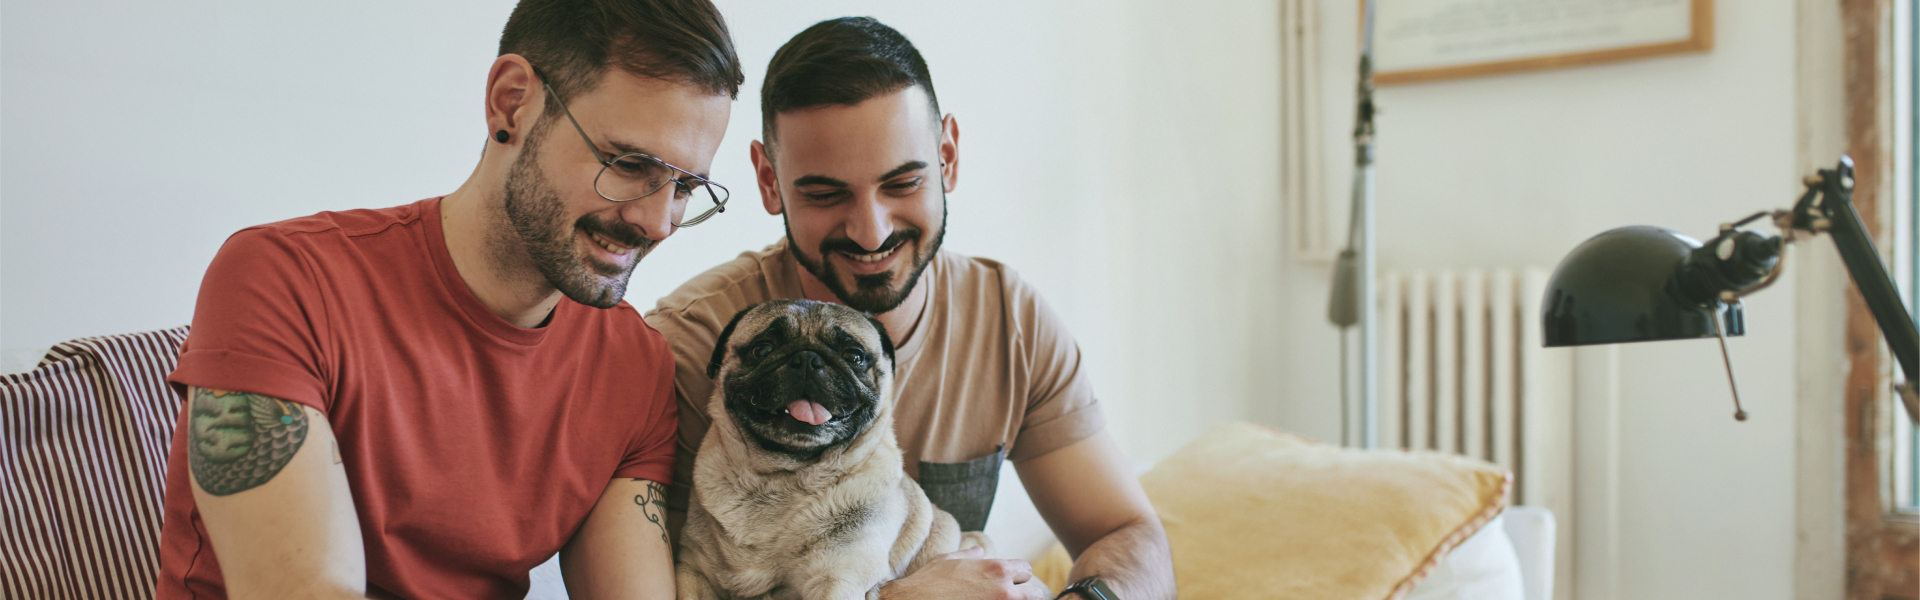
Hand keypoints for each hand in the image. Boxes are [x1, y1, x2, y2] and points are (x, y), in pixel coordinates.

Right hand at [879, 547, 1051, 599]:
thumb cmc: (928, 583)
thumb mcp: (948, 561)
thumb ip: (970, 556)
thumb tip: (980, 551)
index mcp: (997, 569)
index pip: (1026, 570)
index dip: (1018, 575)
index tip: (1010, 581)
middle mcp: (1004, 591)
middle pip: (1035, 595)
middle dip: (1025, 595)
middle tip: (1011, 597)